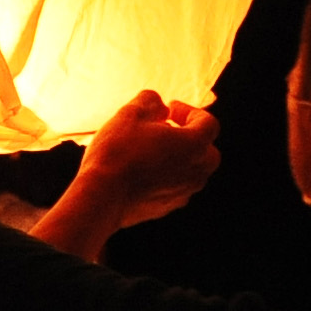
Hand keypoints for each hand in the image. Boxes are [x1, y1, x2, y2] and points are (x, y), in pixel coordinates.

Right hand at [76, 90, 219, 229]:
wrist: (102, 197)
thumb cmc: (118, 152)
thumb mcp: (131, 113)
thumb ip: (150, 101)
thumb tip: (159, 106)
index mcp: (194, 145)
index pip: (208, 123)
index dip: (188, 111)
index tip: (169, 109)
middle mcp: (196, 172)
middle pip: (206, 150)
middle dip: (190, 137)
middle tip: (165, 129)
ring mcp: (183, 193)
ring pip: (192, 171)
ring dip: (178, 157)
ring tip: (150, 149)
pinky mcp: (167, 208)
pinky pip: (175, 188)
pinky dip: (166, 177)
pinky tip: (141, 171)